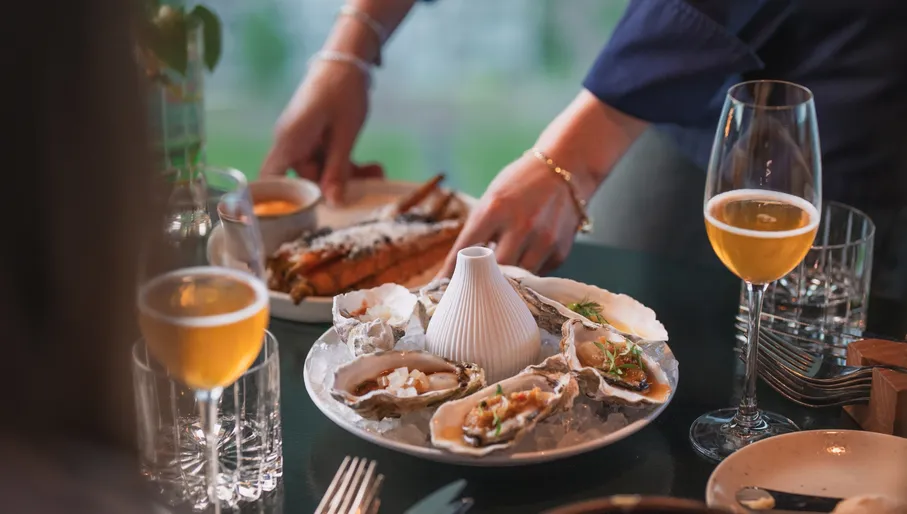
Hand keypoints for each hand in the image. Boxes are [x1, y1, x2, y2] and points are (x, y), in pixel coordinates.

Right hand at [261, 61, 378, 203]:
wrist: (347, 59)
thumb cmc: (342, 91)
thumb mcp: (345, 134)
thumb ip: (338, 169)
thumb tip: (334, 204)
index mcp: (290, 142)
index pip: (270, 181)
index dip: (278, 204)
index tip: (299, 220)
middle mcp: (291, 143)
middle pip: (306, 180)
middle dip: (335, 188)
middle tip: (366, 192)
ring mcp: (304, 140)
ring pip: (322, 171)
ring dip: (348, 176)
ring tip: (378, 173)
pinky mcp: (317, 137)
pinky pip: (328, 158)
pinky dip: (348, 164)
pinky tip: (373, 166)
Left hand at [438, 152, 597, 276]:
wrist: (566, 169)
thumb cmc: (520, 183)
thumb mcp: (493, 197)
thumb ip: (479, 229)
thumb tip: (460, 266)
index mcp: (495, 209)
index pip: (465, 249)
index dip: (451, 271)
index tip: (441, 285)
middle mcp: (520, 225)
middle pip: (493, 271)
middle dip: (481, 279)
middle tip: (472, 286)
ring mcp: (543, 240)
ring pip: (518, 279)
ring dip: (507, 281)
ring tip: (499, 280)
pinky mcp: (560, 251)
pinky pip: (538, 274)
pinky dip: (528, 271)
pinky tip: (526, 260)